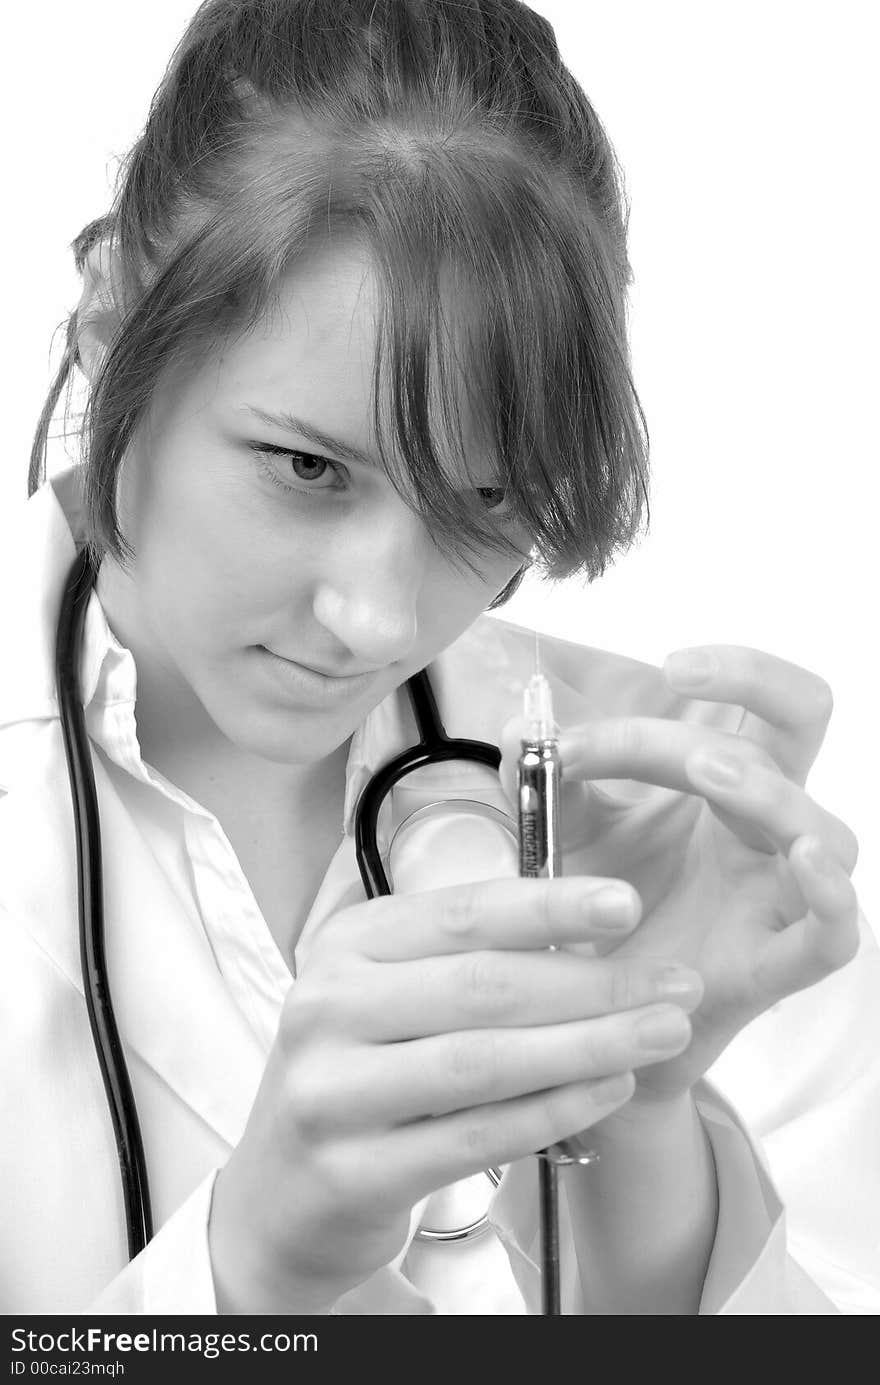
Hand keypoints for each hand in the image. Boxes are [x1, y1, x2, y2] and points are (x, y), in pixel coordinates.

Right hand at [208, 875, 704, 1312]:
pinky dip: (553, 1111)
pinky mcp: (351, 1170)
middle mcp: (326, 1008)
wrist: (280, 1194)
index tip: (627, 904)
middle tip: (676, 983)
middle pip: (483, 988)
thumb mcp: (387, 993)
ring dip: (588, 1045)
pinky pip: (475, 1137)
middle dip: (593, 984)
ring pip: (484, 1062)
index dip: (549, 906)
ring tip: (663, 1033)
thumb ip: (462, 954)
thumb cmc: (361, 1073)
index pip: (461, 915)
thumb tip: (590, 922)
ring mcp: (331, 1092)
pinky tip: (609, 1090)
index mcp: (345, 946)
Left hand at [500, 645, 860, 1101]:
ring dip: (765, 788)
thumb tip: (517, 734)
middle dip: (750, 678)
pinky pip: (836, 931)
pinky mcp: (778, 964)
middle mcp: (766, 824)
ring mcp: (780, 892)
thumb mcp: (569, 841)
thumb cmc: (606, 917)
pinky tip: (805, 861)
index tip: (560, 748)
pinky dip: (831, 895)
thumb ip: (547, 789)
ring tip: (706, 771)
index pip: (711, 712)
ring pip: (819, 822)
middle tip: (678, 671)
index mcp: (724, 783)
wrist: (601, 1024)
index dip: (635, 718)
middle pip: (798, 719)